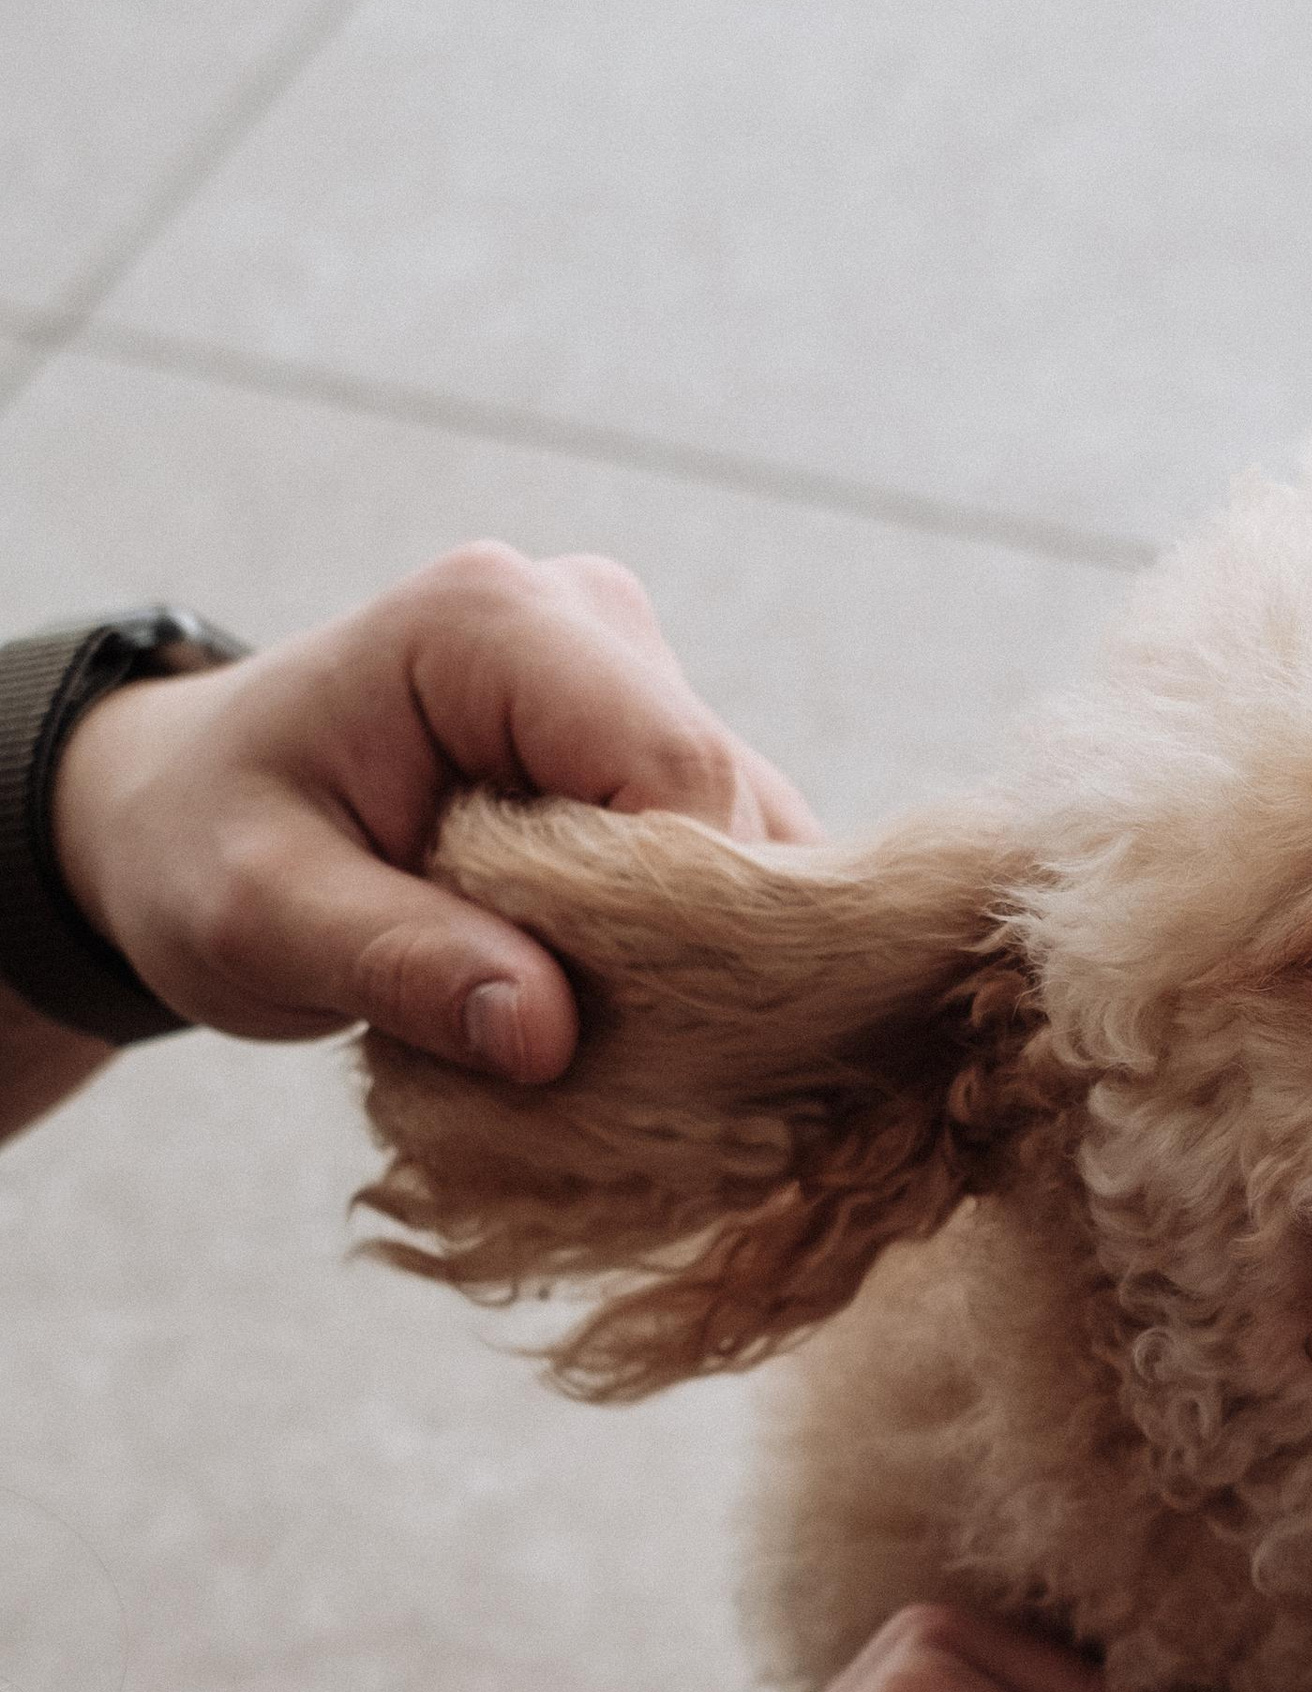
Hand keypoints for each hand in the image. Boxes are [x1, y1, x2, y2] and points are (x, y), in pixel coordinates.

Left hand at [44, 545, 816, 1080]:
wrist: (180, 814)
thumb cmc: (201, 847)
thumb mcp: (256, 917)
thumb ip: (395, 963)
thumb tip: (546, 1037)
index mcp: (495, 621)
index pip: (675, 775)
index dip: (679, 924)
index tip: (613, 1046)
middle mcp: (593, 621)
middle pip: (729, 812)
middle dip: (686, 957)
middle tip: (595, 1070)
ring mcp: (635, 681)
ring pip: (751, 848)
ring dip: (692, 965)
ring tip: (593, 1045)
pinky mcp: (654, 749)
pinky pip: (731, 866)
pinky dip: (688, 956)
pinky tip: (612, 1013)